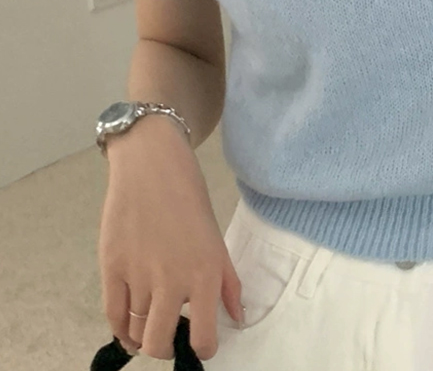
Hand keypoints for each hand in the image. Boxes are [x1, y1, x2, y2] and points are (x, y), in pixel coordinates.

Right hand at [99, 117, 242, 360]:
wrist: (152, 166)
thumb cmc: (190, 199)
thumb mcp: (216, 239)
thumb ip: (228, 283)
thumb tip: (239, 318)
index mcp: (205, 273)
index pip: (203, 337)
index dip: (202, 349)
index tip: (201, 345)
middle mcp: (171, 280)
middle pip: (160, 343)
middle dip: (168, 348)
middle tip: (174, 336)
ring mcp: (138, 276)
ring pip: (136, 330)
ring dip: (145, 334)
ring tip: (154, 325)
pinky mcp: (110, 268)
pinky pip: (113, 316)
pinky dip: (121, 329)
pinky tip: (130, 328)